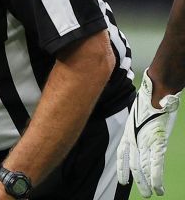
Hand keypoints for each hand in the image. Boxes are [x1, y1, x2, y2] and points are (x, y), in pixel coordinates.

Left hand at [118, 71, 179, 196]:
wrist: (157, 91)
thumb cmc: (149, 99)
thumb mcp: (137, 113)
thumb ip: (138, 122)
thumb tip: (143, 121)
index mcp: (130, 133)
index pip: (123, 154)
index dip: (122, 168)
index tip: (122, 180)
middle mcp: (137, 139)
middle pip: (135, 165)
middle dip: (138, 180)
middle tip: (143, 193)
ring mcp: (147, 141)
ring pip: (145, 167)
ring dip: (148, 182)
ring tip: (150, 194)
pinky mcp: (158, 141)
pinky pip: (157, 163)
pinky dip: (157, 176)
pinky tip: (158, 187)